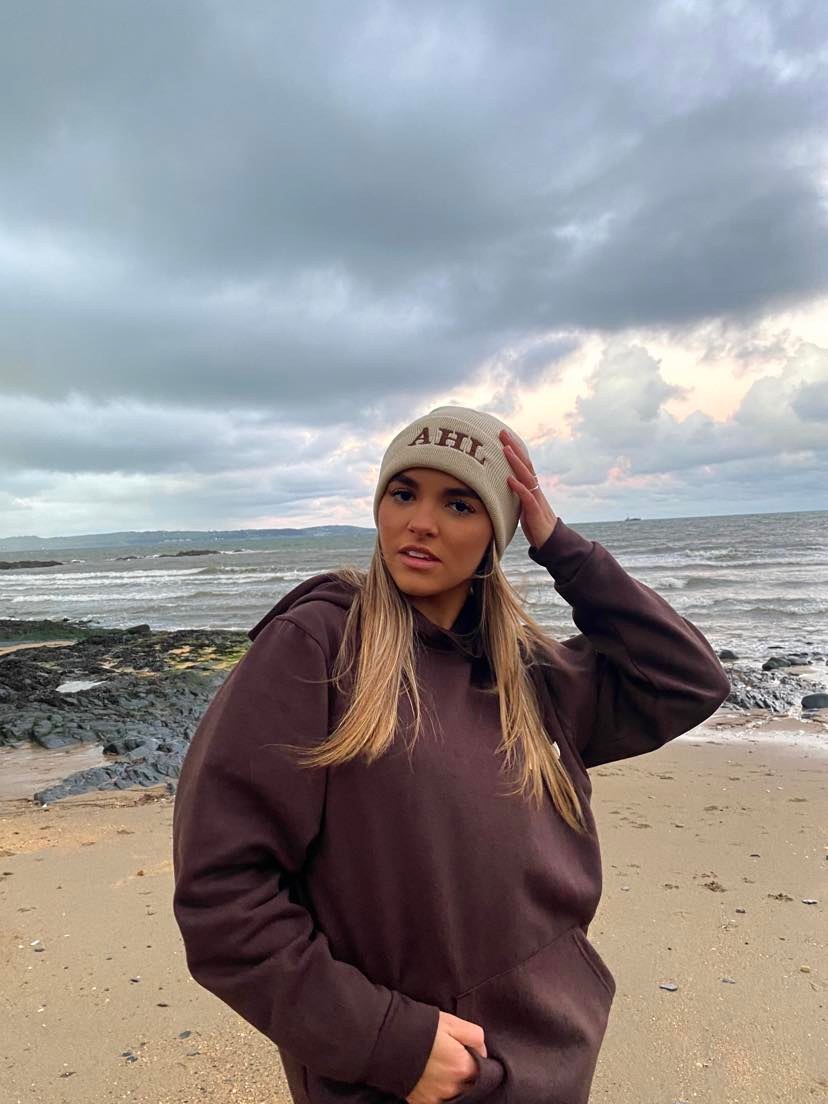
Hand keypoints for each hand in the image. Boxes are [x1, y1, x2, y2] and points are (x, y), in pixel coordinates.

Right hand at [405, 1009, 485, 1103]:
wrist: (389, 1040)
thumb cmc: (422, 1028)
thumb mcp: (452, 1023)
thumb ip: (475, 1036)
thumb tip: (483, 1051)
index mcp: (462, 1067)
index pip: (484, 1071)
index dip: (478, 1061)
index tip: (470, 1053)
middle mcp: (452, 1087)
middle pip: (470, 1086)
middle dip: (467, 1074)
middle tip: (454, 1059)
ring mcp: (437, 1098)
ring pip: (455, 1095)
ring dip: (453, 1084)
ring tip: (441, 1068)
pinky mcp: (422, 1103)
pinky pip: (439, 1101)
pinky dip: (439, 1093)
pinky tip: (432, 1079)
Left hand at [499, 428, 558, 549]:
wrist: (551, 542)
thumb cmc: (535, 524)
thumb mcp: (521, 506)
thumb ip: (514, 495)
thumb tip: (500, 485)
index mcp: (530, 487)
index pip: (522, 464)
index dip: (513, 449)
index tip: (502, 436)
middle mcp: (535, 489)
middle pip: (525, 464)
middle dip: (514, 447)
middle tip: (502, 432)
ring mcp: (536, 499)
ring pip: (527, 476)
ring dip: (516, 462)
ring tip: (505, 449)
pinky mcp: (536, 512)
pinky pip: (527, 497)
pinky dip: (518, 487)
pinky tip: (509, 479)